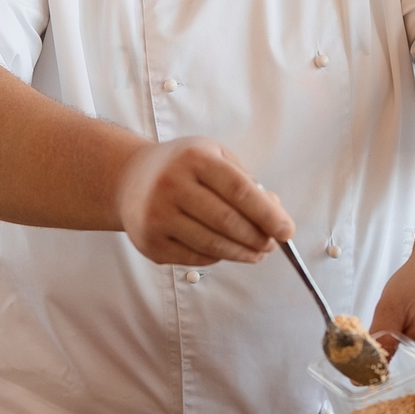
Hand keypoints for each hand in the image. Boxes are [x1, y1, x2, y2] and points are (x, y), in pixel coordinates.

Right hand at [114, 137, 293, 265]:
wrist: (128, 179)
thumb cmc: (180, 167)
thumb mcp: (213, 156)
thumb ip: (245, 181)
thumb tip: (275, 214)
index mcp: (194, 158)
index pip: (239, 190)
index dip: (268, 214)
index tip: (287, 231)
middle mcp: (172, 184)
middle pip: (227, 221)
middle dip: (257, 238)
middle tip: (273, 245)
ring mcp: (157, 215)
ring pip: (212, 244)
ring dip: (241, 253)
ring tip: (257, 253)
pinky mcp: (150, 242)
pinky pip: (194, 257)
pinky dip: (217, 257)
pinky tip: (227, 251)